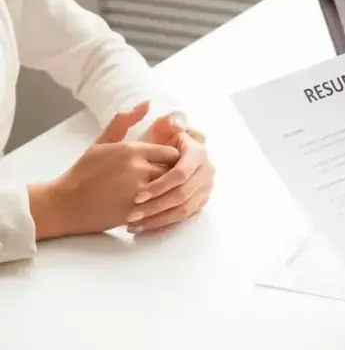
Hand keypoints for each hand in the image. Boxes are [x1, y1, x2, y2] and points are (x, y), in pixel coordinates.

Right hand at [29, 102, 179, 239]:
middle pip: (173, 172)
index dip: (170, 159)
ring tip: (158, 192)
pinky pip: (160, 207)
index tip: (164, 163)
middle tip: (163, 179)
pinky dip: (158, 206)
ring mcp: (138, 192)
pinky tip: (149, 205)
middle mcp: (138, 169)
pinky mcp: (136, 212)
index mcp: (132, 150)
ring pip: (168, 190)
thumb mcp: (103, 142)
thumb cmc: (85, 171)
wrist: (66, 204)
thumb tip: (147, 103)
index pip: (172, 152)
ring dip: (166, 191)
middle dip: (171, 175)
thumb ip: (125, 121)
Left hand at [127, 114, 213, 233]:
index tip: (137, 196)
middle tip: (132, 215)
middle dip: (156, 206)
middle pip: (181, 195)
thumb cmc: (161, 140)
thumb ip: (167, 123)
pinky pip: (183, 217)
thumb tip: (176, 122)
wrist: (170, 156)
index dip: (159, 187)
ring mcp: (205, 187)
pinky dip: (163, 224)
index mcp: (197, 153)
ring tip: (133, 224)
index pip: (179, 175)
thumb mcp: (163, 128)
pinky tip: (143, 228)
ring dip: (158, 218)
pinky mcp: (201, 201)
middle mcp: (206, 170)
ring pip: (183, 209)